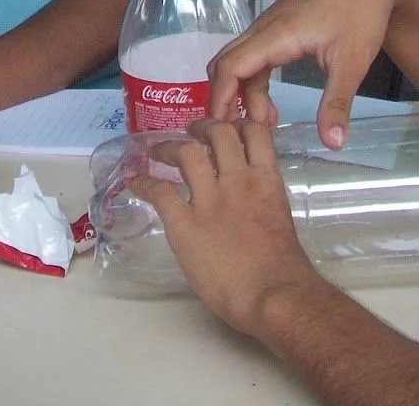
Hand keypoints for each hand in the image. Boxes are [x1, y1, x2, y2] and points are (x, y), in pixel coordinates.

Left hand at [128, 119, 327, 336]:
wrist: (272, 293)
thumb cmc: (283, 267)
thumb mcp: (279, 218)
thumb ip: (262, 200)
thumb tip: (246, 201)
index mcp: (266, 180)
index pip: (255, 133)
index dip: (239, 124)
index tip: (230, 126)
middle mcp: (237, 180)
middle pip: (218, 133)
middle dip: (203, 126)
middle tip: (192, 132)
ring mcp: (209, 200)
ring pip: (185, 152)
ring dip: (169, 147)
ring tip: (159, 150)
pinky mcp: (184, 223)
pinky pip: (159, 192)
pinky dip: (143, 183)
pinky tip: (134, 182)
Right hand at [209, 0, 405, 148]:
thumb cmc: (361, 12)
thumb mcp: (352, 63)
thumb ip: (337, 104)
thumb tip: (332, 144)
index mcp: (276, 35)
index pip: (230, 67)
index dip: (220, 98)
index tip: (220, 128)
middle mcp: (265, 27)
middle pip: (226, 63)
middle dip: (226, 99)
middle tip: (239, 132)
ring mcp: (269, 25)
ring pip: (240, 60)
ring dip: (244, 92)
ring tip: (264, 123)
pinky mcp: (278, 26)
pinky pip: (253, 55)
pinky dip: (253, 81)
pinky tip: (270, 102)